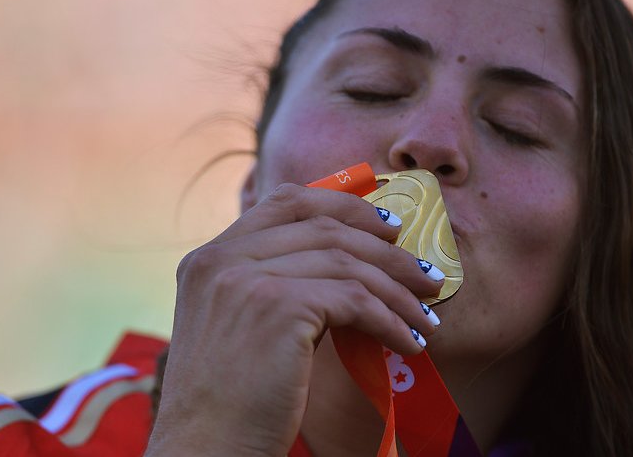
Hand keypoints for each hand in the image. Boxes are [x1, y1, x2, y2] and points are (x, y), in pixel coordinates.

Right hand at [145, 184, 442, 455]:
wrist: (206, 449)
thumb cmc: (232, 401)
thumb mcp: (241, 324)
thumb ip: (277, 285)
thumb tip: (353, 269)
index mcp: (210, 257)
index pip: (285, 201)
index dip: (344, 206)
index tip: (386, 226)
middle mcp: (222, 258)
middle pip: (325, 229)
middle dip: (387, 251)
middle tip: (424, 275)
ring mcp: (246, 279)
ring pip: (347, 263)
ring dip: (398, 291)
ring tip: (426, 317)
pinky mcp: (277, 307)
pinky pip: (355, 300)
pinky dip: (391, 320)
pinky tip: (408, 341)